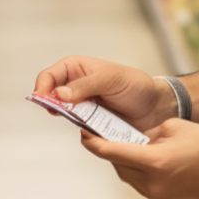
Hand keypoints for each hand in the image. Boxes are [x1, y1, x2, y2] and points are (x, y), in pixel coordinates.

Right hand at [34, 56, 175, 131]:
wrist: (155, 108)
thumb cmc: (136, 86)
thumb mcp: (112, 79)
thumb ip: (86, 85)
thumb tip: (59, 94)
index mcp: (78, 68)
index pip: (50, 75)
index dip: (43, 86)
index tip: (45, 100)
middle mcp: (76, 87)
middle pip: (50, 96)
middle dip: (52, 105)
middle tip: (62, 111)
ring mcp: (82, 106)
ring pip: (63, 115)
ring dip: (69, 118)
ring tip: (84, 118)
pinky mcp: (89, 124)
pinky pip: (77, 129)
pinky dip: (81, 130)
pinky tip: (91, 128)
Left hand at [80, 119, 198, 198]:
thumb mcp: (175, 127)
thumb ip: (148, 132)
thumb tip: (132, 136)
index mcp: (155, 161)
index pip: (113, 152)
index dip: (95, 143)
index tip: (84, 134)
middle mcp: (153, 183)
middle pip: (119, 166)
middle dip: (109, 150)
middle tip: (103, 134)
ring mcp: (159, 195)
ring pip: (129, 177)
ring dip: (124, 162)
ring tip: (127, 144)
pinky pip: (143, 185)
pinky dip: (139, 171)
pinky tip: (146, 158)